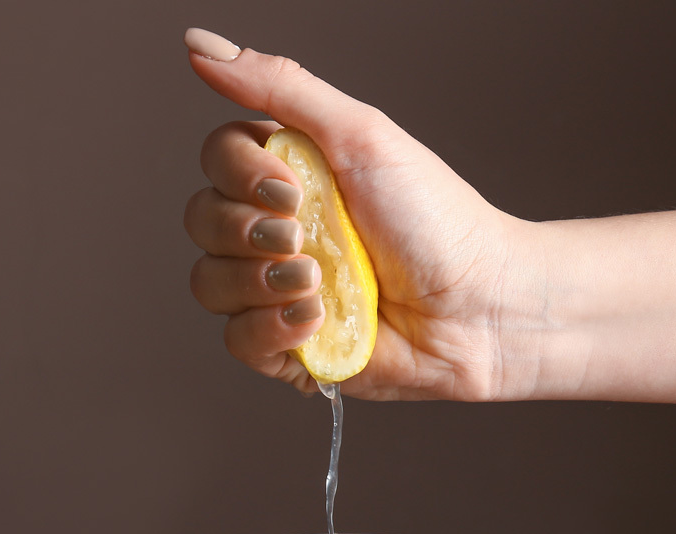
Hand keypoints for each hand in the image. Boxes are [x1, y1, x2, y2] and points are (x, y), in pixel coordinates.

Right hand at [183, 28, 521, 400]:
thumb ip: (279, 87)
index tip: (293, 188)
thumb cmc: (435, 219)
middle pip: (201, 221)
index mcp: (289, 174)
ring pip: (208, 284)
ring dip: (260, 281)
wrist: (478, 305)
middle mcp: (276, 231)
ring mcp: (278, 291)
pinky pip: (236, 340)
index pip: (216, 161)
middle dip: (248, 231)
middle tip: (304, 237)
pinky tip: (318, 320)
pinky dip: (271, 329)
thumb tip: (197, 43)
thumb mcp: (359, 135)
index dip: (238, 175)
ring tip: (319, 284)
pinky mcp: (289, 348)